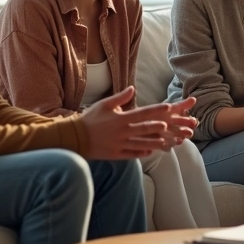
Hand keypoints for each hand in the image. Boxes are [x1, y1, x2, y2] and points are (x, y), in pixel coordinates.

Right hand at [81, 87, 197, 159]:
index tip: (168, 107)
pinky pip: (131, 155)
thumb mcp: (104, 104)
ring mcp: (119, 144)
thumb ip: (120, 98)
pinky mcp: (115, 154)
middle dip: (156, 127)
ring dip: (153, 142)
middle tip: (168, 126)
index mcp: (120, 118)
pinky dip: (141, 153)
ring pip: (140, 144)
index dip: (156, 110)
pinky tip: (150, 152)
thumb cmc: (90, 119)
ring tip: (164, 142)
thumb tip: (133, 88)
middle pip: (143, 129)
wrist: (75, 138)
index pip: (142, 113)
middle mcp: (121, 132)